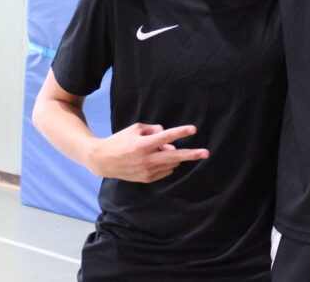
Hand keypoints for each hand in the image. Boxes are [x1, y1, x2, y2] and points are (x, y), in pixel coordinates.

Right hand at [85, 123, 208, 181]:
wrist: (103, 160)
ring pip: (171, 163)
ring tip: (160, 150)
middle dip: (192, 154)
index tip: (193, 129)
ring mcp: (146, 171)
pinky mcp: (146, 179)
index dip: (180, 132)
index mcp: (142, 144)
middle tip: (206, 153)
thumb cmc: (121, 140)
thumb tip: (169, 142)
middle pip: (174, 156)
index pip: (166, 136)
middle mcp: (146, 159)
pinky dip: (167, 164)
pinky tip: (158, 159)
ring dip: (172, 156)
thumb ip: (154, 130)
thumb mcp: (135, 129)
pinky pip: (165, 171)